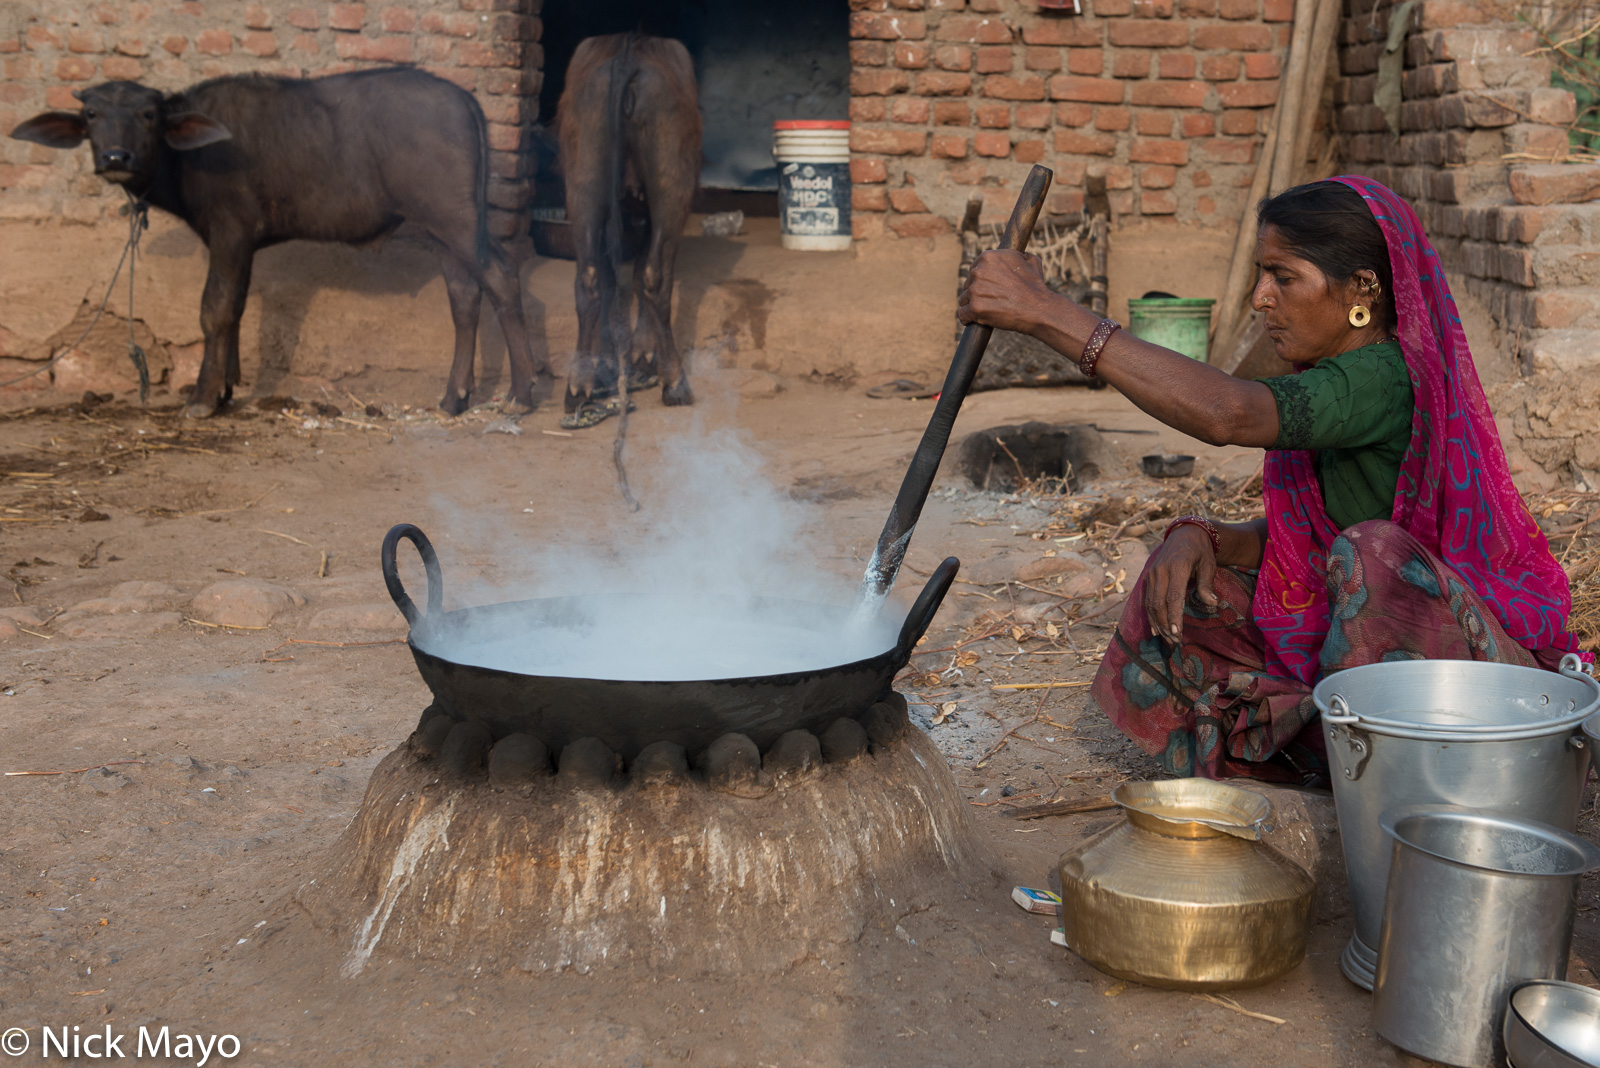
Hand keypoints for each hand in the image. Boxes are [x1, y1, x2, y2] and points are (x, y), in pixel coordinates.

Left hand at [956, 249, 1054, 335]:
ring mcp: (975, 290)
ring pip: (964, 299)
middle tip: (991, 301)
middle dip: (977, 292)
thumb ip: (1018, 255)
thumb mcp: (1031, 261)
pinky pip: (962, 314)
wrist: (1038, 309)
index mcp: (988, 257)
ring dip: (972, 306)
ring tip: (986, 311)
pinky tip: (973, 320)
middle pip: (968, 284)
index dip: (981, 280)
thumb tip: (1017, 254)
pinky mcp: (974, 308)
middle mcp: (978, 271)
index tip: (988, 287)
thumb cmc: (1036, 286)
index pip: (974, 269)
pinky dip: (967, 319)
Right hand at [1143, 525, 1218, 641]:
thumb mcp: (1208, 564)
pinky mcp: (1148, 577)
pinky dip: (1151, 616)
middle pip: (1158, 603)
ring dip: (1158, 623)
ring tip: (1168, 638)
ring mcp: (1152, 573)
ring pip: (1150, 603)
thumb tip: (1212, 603)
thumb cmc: (1200, 551)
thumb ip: (1207, 584)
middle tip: (1175, 640)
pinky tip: (1156, 629)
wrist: (1184, 533)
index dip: (1174, 616)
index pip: (1173, 596)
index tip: (1177, 632)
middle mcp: (1160, 570)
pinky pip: (1147, 599)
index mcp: (1177, 566)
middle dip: (1165, 624)